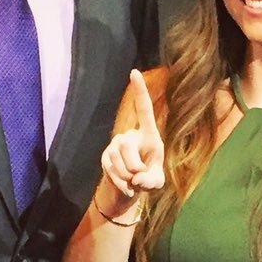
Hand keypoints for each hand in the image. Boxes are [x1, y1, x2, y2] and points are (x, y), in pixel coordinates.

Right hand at [98, 70, 166, 207]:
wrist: (130, 189)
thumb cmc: (149, 179)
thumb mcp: (156, 182)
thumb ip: (151, 180)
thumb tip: (137, 178)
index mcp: (148, 135)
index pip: (144, 110)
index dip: (139, 92)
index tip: (134, 72)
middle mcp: (130, 135)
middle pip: (127, 146)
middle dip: (134, 166)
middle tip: (140, 178)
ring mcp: (115, 145)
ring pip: (117, 159)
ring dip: (127, 177)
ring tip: (134, 182)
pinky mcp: (105, 156)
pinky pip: (110, 168)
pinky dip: (120, 182)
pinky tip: (126, 186)